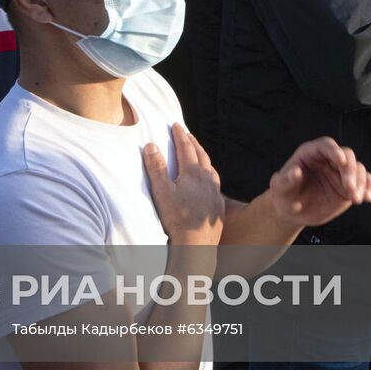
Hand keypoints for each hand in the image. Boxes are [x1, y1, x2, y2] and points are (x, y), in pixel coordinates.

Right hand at [143, 123, 223, 245]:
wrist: (196, 245)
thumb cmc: (176, 218)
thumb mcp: (161, 191)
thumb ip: (156, 167)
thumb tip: (152, 145)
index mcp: (192, 173)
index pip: (185, 148)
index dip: (180, 135)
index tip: (175, 125)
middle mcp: (207, 180)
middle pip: (201, 155)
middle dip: (193, 142)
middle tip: (187, 134)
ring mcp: (215, 194)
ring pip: (211, 169)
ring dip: (204, 158)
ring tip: (199, 154)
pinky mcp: (218, 208)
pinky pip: (216, 185)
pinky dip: (210, 177)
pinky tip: (209, 183)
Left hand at [267, 137, 370, 228]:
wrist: (292, 211)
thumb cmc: (284, 194)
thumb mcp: (280, 187)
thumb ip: (286, 179)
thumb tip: (295, 171)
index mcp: (310, 153)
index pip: (326, 145)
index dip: (334, 150)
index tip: (341, 161)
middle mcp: (328, 160)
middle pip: (347, 156)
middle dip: (350, 170)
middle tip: (349, 188)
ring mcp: (340, 172)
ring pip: (358, 169)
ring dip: (361, 182)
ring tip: (356, 199)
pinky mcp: (349, 186)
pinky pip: (365, 182)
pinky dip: (370, 188)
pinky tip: (368, 198)